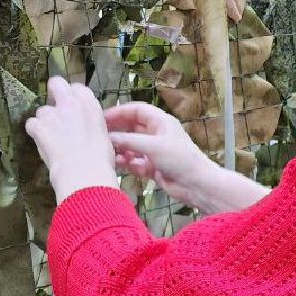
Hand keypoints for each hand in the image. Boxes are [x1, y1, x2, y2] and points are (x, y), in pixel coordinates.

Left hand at [24, 78, 118, 202]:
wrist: (84, 170)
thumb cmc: (99, 158)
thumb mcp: (103, 134)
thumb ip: (91, 122)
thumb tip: (85, 126)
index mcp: (89, 104)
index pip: (78, 88)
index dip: (73, 97)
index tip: (73, 108)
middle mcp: (70, 103)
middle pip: (56, 83)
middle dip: (54, 94)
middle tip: (56, 111)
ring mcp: (52, 113)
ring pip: (42, 110)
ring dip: (45, 121)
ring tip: (51, 137)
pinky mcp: (39, 126)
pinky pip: (31, 124)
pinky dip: (35, 132)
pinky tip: (41, 142)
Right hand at [105, 103, 266, 213]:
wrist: (196, 185)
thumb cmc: (180, 160)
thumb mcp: (152, 146)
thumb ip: (128, 141)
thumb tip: (107, 138)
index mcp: (161, 122)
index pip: (136, 110)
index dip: (119, 112)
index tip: (101, 118)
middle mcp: (156, 134)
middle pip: (131, 128)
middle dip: (117, 131)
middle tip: (98, 136)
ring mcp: (154, 151)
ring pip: (131, 146)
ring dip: (120, 149)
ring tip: (107, 152)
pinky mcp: (152, 167)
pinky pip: (134, 161)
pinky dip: (126, 162)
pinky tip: (118, 164)